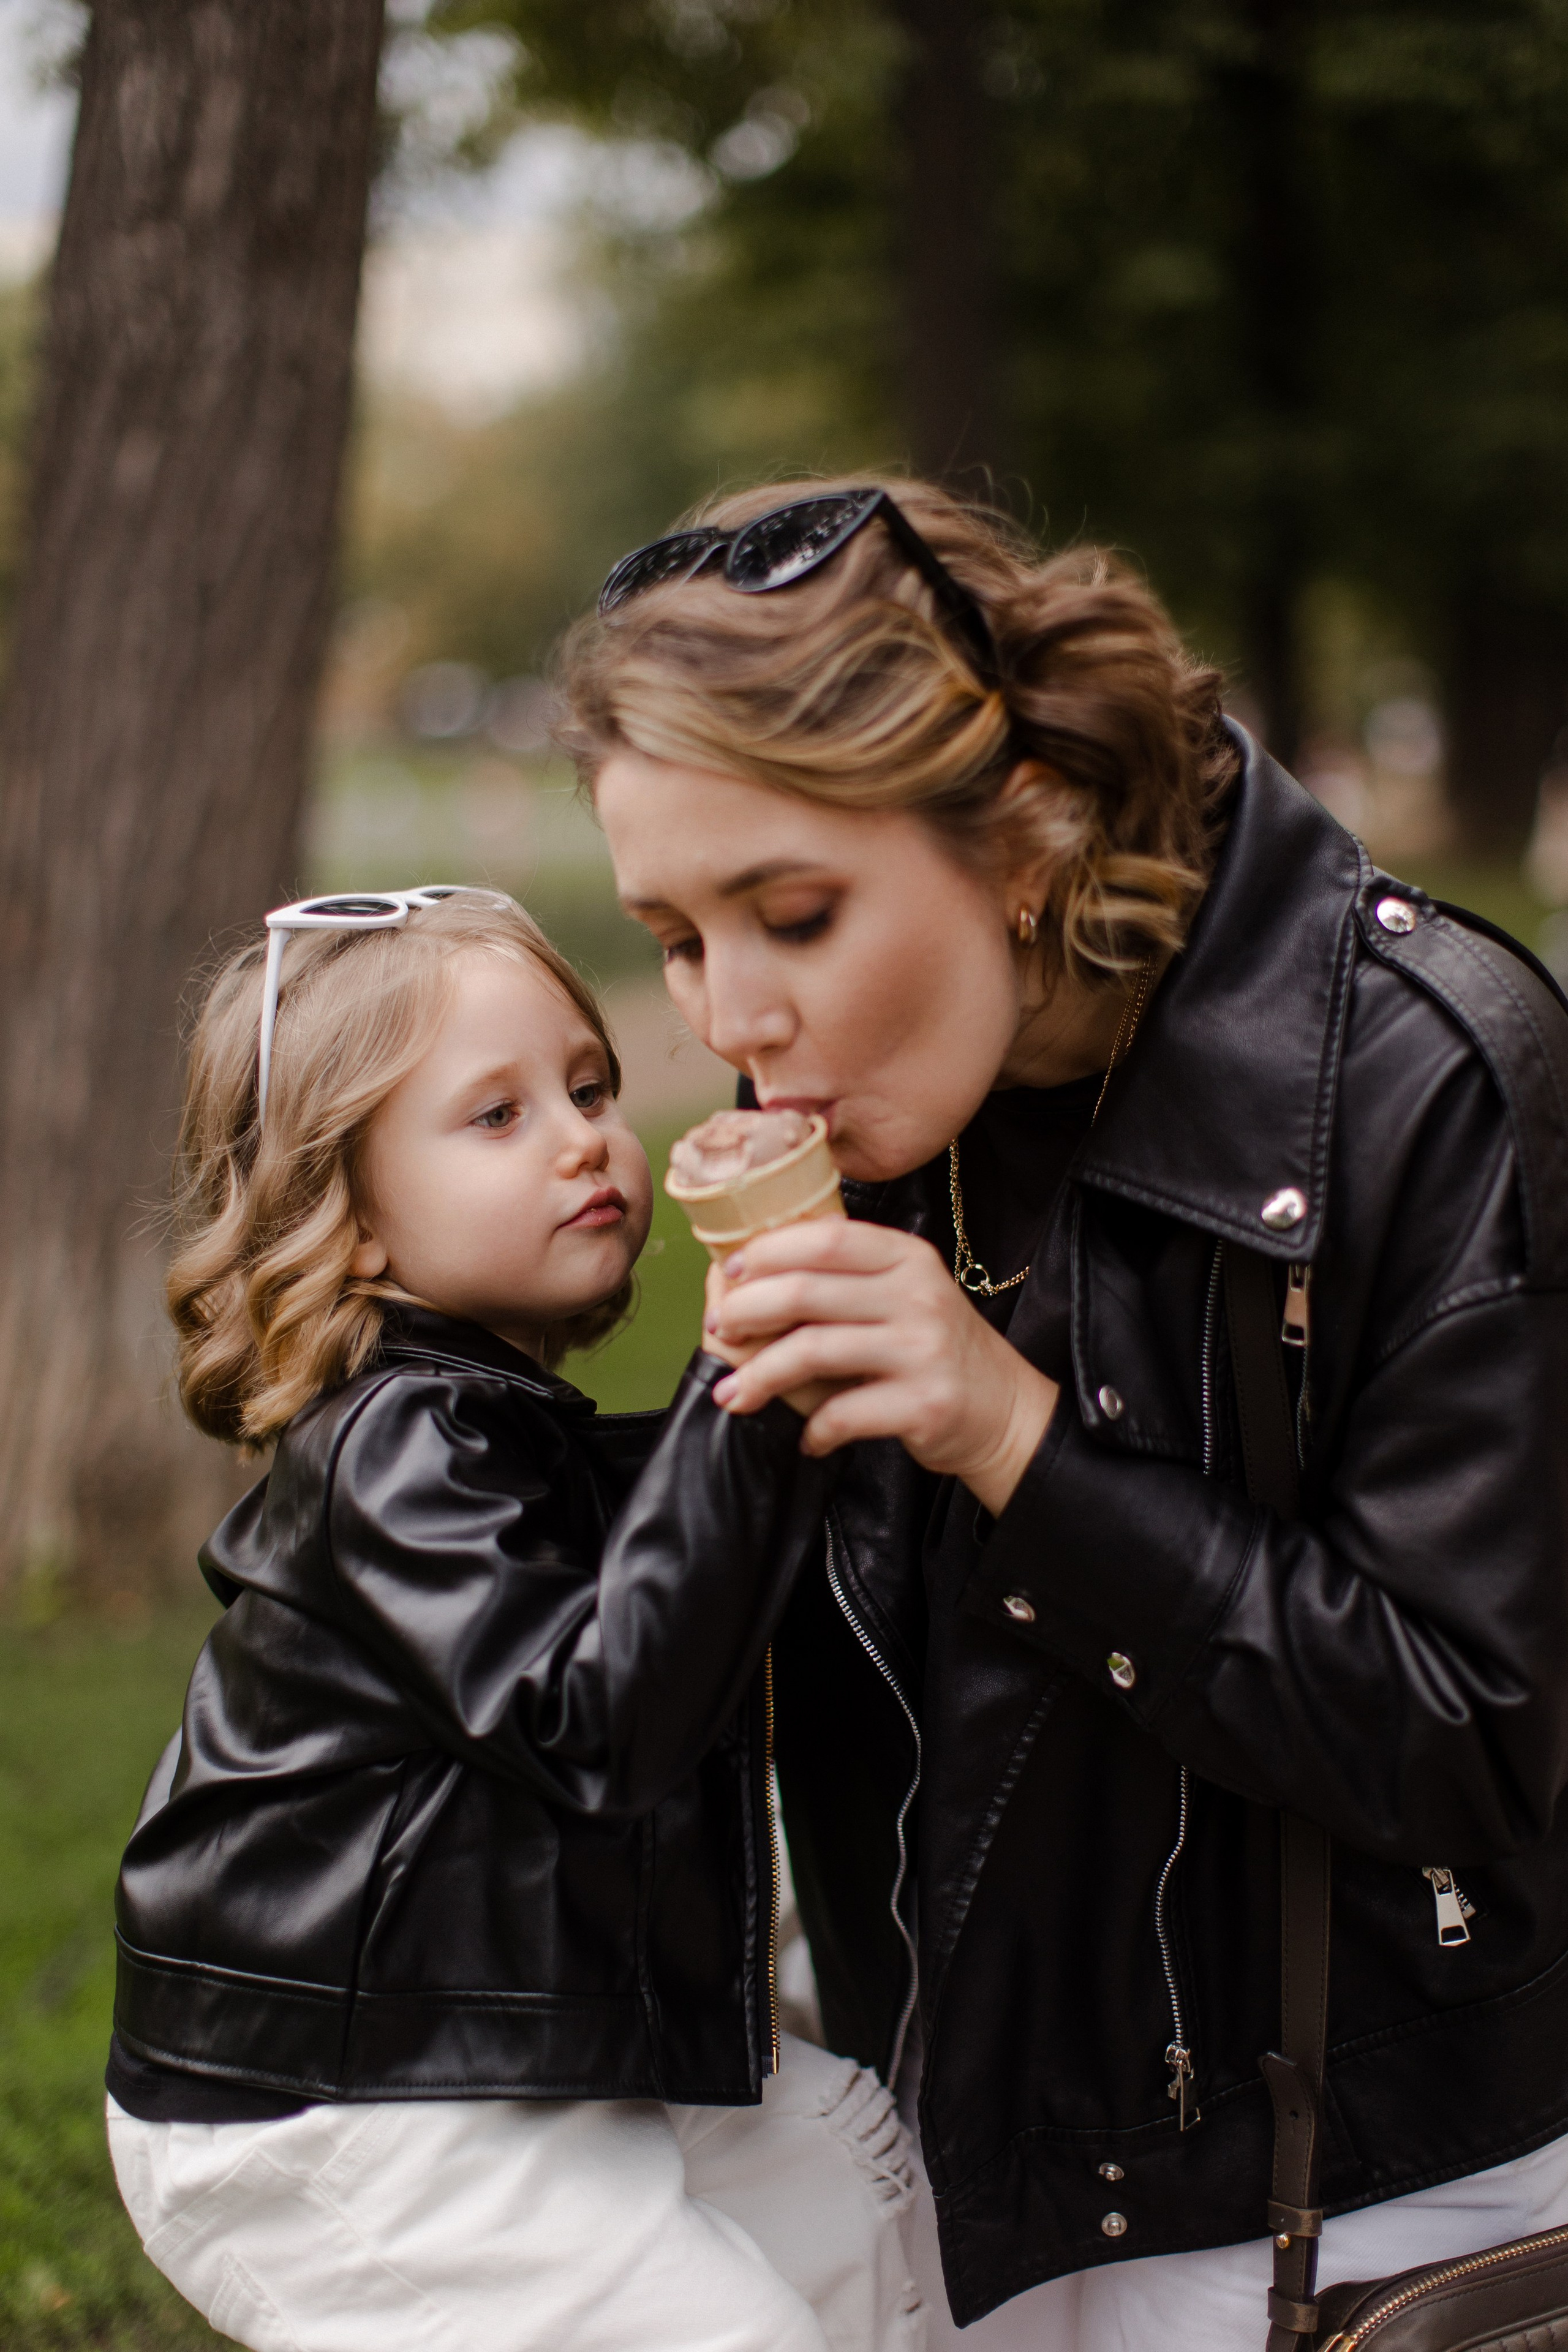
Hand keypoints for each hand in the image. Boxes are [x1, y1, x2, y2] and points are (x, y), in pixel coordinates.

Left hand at [705, 1219, 1058, 1518]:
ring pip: (813, 1351)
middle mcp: (918, 1295)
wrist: (1002, 1408)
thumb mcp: (901, 1293)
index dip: (767, 1251)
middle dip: (747, 1312)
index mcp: (906, 1257)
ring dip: (759, 1377)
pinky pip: (843, 1413)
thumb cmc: (932, 1347)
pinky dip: (813, 1429)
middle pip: (807, 1291)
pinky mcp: (925, 1403)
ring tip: (733, 1395)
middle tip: (718, 1331)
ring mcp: (923, 1349)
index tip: (727, 1274)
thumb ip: (844, 1277)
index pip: (826, 1237)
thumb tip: (749, 1267)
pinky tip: (807, 1438)